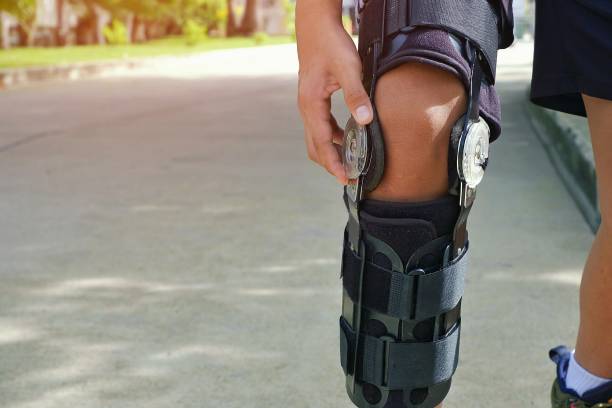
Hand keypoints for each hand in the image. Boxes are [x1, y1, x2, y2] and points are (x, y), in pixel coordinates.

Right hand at [296, 6, 372, 184]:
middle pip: (314, 147)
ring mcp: (308, 106)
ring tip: (352, 162)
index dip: (333, 163)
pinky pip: (320, 128)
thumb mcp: (348, 69)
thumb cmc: (330, 44)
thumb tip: (366, 121)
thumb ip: (356, 95)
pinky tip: (348, 139)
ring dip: (331, 153)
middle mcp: (306, 109)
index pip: (321, 143)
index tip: (346, 179)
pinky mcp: (314, 101)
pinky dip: (332, 139)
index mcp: (311, 104)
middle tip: (351, 177)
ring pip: (316, 139)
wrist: (315, 27)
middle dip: (331, 164)